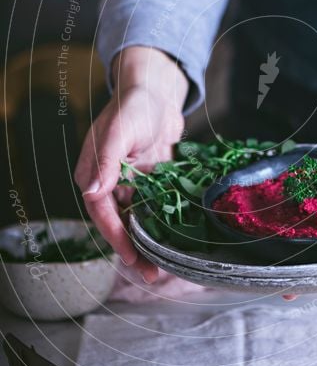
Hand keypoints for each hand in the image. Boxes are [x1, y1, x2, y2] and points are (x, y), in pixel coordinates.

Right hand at [74, 47, 188, 282]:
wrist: (157, 90)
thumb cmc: (135, 104)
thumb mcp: (119, 130)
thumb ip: (105, 159)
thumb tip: (91, 192)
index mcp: (93, 173)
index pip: (102, 213)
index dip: (116, 238)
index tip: (132, 257)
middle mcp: (109, 182)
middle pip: (119, 223)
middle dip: (134, 249)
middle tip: (152, 274)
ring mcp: (130, 183)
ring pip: (137, 220)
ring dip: (149, 242)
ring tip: (164, 266)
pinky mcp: (149, 181)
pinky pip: (154, 208)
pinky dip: (163, 224)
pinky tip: (176, 240)